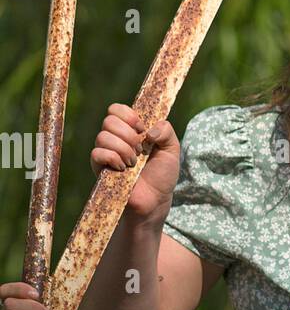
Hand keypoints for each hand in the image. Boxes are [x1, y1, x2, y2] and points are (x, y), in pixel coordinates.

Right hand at [91, 103, 179, 220]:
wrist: (156, 200)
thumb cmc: (162, 175)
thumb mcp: (172, 149)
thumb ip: (166, 131)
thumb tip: (149, 130)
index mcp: (130, 130)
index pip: (116, 109)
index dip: (129, 116)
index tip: (142, 130)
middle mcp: (115, 139)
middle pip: (109, 120)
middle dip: (128, 135)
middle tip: (140, 150)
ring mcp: (106, 153)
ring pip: (103, 136)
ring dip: (123, 149)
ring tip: (134, 163)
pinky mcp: (99, 168)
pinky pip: (97, 153)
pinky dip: (113, 158)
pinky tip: (123, 168)